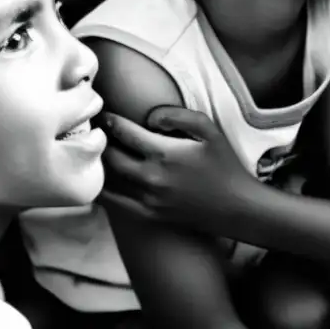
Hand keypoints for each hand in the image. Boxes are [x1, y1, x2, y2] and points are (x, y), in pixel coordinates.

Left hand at [100, 106, 257, 230]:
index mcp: (165, 153)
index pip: (126, 133)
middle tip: (93, 130)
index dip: (112, 122)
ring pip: (110, 179)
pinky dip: (104, 191)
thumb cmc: (225, 165)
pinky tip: (99, 182)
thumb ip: (179, 116)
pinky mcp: (149, 214)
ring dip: (101, 164)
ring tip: (95, 151)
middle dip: (101, 141)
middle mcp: (152, 177)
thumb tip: (150, 117)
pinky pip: (117, 203)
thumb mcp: (210, 131)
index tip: (105, 114)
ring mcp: (148, 198)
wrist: (235, 206)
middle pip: (112, 156)